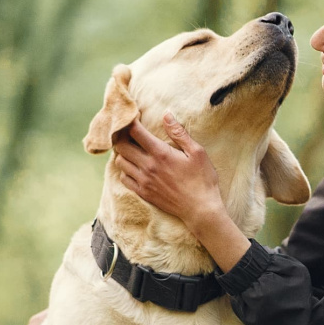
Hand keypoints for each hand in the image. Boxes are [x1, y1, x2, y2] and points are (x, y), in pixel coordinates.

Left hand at [113, 112, 224, 236]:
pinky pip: (124, 178)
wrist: (200, 209)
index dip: (130, 121)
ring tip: (132, 150)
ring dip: (123, 153)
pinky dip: (126, 170)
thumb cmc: (202, 180)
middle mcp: (148, 166)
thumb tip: (166, 115)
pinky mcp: (144, 193)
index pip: (135, 131)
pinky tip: (135, 168)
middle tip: (129, 133)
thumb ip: (179, 133)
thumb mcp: (197, 152)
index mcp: (161, 153)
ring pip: (120, 161)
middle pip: (121, 145)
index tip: (133, 117)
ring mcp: (144, 181)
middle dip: (122, 136)